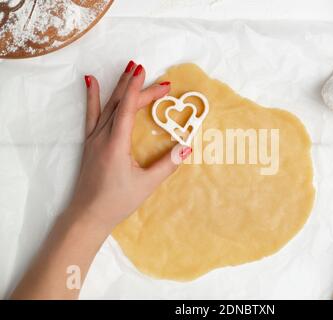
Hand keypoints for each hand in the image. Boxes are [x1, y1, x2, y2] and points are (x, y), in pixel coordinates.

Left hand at [68, 61, 190, 232]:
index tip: (146, 73)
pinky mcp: (89, 143)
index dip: (138, 90)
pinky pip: (91, 115)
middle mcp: (102, 137)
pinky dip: (93, 97)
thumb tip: (187, 147)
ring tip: (129, 68)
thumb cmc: (117, 202)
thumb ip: (167, 164)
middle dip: (138, 88)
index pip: (127, 109)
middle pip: (121, 104)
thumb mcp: (146, 185)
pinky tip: (91, 82)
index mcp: (116, 145)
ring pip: (107, 106)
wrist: (87, 215)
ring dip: (119, 86)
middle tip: (159, 80)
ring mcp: (93, 138)